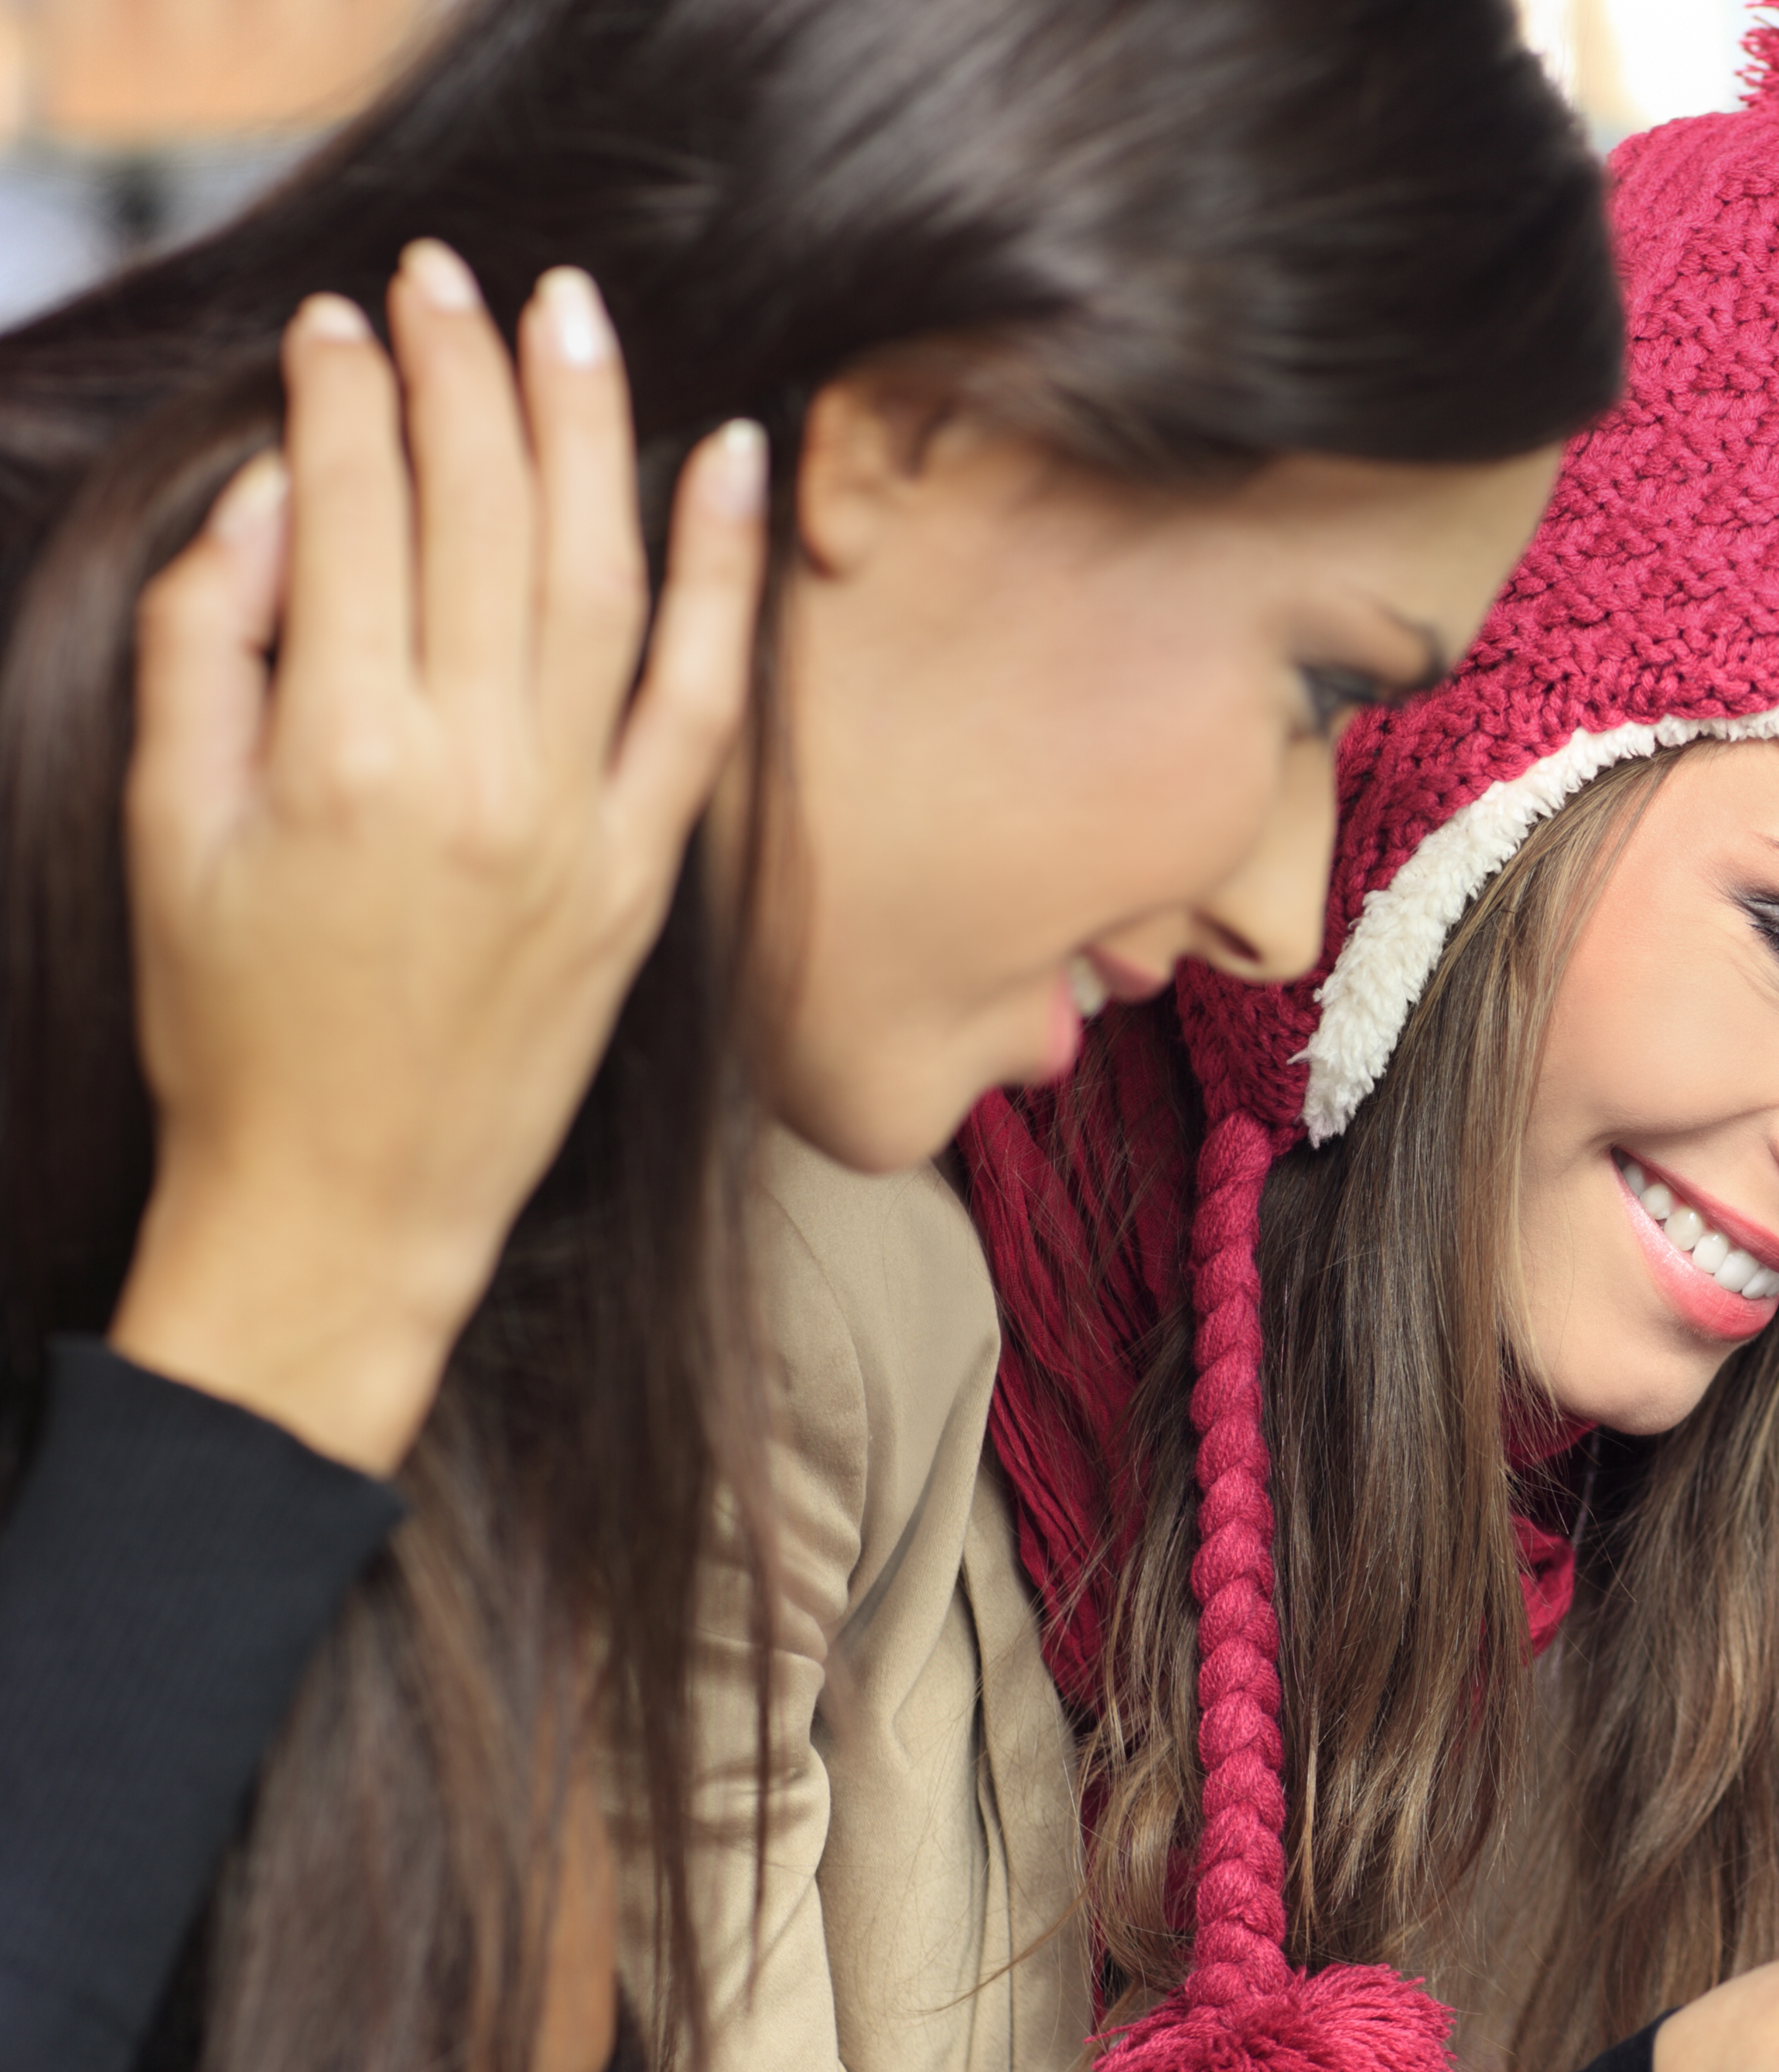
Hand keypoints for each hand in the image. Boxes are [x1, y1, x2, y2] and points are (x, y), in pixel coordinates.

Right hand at [110, 241, 767, 1474]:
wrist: (346, 1204)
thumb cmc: (232, 1023)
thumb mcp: (164, 824)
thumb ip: (206, 648)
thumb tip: (267, 499)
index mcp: (339, 754)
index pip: (355, 517)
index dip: (349, 399)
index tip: (348, 320)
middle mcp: (476, 774)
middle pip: (485, 519)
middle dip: (467, 377)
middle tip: (456, 279)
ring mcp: (578, 823)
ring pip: (600, 578)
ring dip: (591, 431)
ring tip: (574, 319)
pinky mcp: (644, 873)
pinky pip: (703, 698)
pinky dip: (725, 574)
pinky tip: (731, 463)